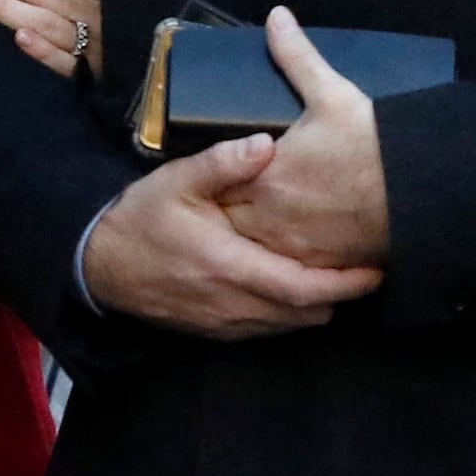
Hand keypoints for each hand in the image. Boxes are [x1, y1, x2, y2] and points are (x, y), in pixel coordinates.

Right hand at [82, 141, 383, 338]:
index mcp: (228, 266)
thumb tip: (267, 144)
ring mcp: (224, 324)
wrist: (99, 266)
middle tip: (365, 270)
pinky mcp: (216, 332)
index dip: (344, 284)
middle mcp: (232, 304)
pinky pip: (267, 330)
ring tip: (336, 277)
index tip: (375, 272)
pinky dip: (289, 313)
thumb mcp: (176, 181)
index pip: (302, 288)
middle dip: (339, 295)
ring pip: (289, 326)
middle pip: (306, 314)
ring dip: (315, 305)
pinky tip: (294, 287)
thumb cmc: (142, 219)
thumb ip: (222, 163)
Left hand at [205, 10, 389, 272]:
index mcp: (266, 174)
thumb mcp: (333, 93)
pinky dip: (272, 266)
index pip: (217, 183)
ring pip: (250, 253)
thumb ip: (297, 56)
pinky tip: (272, 258)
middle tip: (211, 209)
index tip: (202, 178)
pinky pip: (281, 273)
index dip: (207, 182)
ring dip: (243, 243)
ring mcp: (293, 247)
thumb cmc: (373, 144)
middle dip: (219, 216)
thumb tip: (277, 17)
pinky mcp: (318, 267)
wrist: (420, 191)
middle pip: (227, 223)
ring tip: (237, 235)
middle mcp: (271, 216)